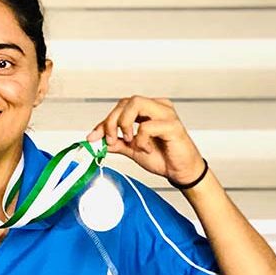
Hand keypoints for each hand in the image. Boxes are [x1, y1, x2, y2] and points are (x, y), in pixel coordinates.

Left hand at [86, 96, 206, 186]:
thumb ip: (116, 143)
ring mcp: (166, 113)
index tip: (93, 137)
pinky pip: (147, 125)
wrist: (182, 172)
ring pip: (136, 103)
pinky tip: (147, 148)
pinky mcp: (172, 125)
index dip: (105, 121)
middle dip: (112, 121)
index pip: (121, 107)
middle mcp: (157, 107)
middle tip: (111, 140)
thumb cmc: (163, 157)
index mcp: (148, 110)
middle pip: (126, 101)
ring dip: (125, 124)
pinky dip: (141, 139)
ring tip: (130, 141)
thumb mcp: (133, 149)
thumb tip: (96, 140)